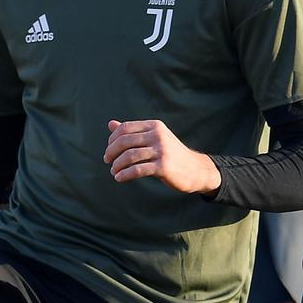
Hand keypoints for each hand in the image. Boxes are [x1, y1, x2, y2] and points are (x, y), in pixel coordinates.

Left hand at [104, 119, 220, 193]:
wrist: (195, 169)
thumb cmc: (171, 154)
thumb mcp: (154, 139)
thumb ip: (133, 132)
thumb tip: (110, 124)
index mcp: (154, 126)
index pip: (125, 128)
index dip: (112, 139)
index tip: (109, 149)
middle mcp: (158, 135)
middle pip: (125, 141)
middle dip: (111, 152)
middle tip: (107, 161)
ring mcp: (161, 151)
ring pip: (129, 156)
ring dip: (117, 165)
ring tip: (113, 171)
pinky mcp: (163, 166)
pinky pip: (137, 170)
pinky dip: (125, 174)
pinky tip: (119, 178)